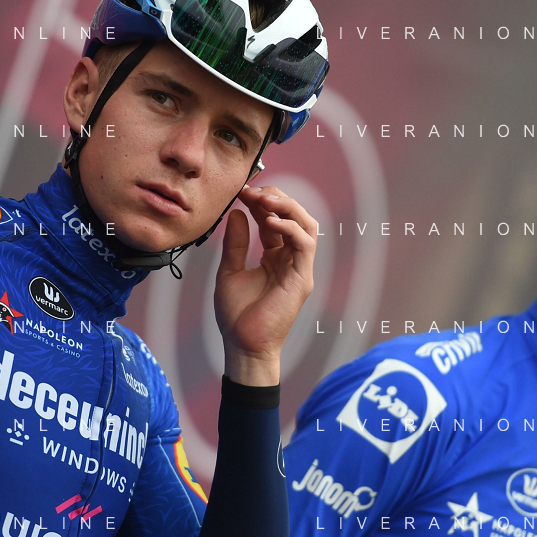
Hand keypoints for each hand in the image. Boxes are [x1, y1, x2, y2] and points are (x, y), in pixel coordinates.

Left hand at [214, 185, 316, 386]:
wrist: (242, 345)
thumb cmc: (237, 315)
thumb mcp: (229, 271)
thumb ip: (235, 243)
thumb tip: (236, 214)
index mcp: (275, 257)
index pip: (274, 220)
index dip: (261, 202)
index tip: (242, 192)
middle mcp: (290, 259)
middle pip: (295, 217)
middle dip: (276, 198)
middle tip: (253, 191)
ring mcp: (299, 268)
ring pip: (307, 225)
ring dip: (287, 207)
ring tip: (264, 200)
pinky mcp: (302, 278)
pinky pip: (305, 245)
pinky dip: (291, 228)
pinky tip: (271, 222)